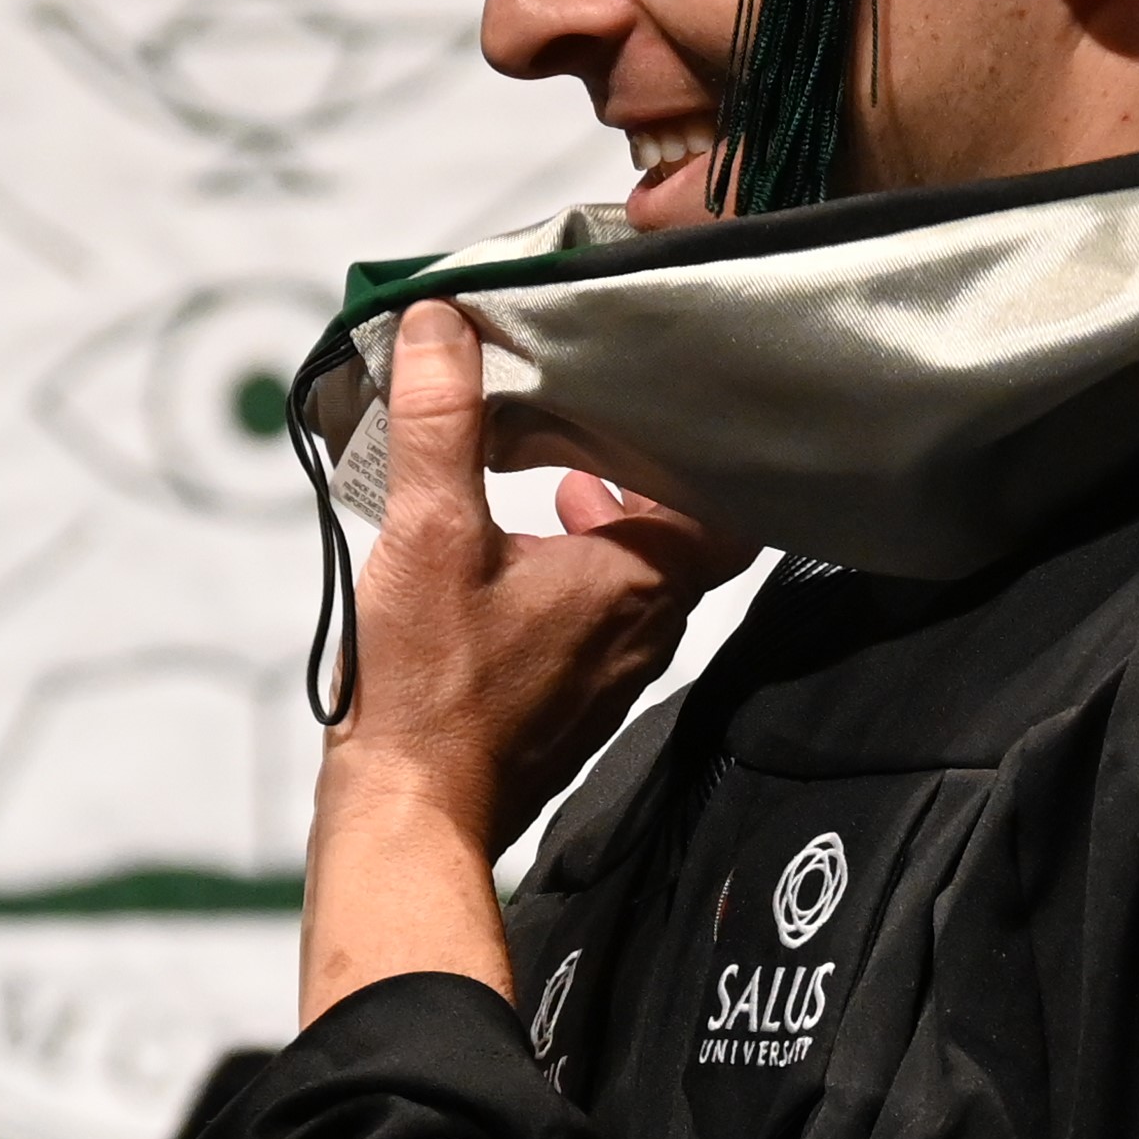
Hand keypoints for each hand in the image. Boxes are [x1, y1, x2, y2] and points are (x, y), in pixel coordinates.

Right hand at [303, 304, 747, 1015]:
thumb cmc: (431, 694)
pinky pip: (596, 614)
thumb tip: (442, 325)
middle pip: (682, 532)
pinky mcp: (570, 697)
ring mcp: (611, 670)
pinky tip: (512, 549)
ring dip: (605, 520)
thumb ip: (440, 420)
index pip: (728, 504)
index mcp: (640, 583)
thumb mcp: (430, 532)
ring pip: (638, 573)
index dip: (713, 449)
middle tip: (602, 417)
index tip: (678, 401)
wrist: (409, 814)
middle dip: (644, 470)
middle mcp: (645, 629)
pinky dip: (572, 568)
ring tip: (553, 472)